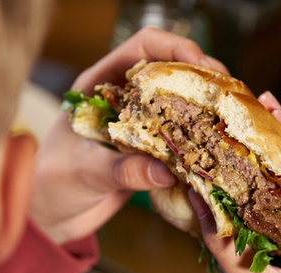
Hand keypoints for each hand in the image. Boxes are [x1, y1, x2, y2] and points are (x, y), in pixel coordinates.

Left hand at [30, 27, 228, 243]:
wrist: (47, 217)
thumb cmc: (50, 186)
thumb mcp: (84, 175)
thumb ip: (121, 170)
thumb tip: (166, 171)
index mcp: (99, 85)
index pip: (141, 48)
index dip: (174, 49)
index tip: (199, 64)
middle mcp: (123, 99)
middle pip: (172, 70)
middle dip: (203, 77)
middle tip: (229, 94)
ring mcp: (139, 125)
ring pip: (182, 103)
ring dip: (208, 107)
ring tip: (233, 118)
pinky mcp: (151, 152)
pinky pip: (183, 138)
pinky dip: (203, 140)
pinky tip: (221, 148)